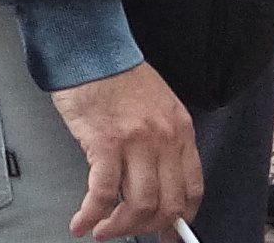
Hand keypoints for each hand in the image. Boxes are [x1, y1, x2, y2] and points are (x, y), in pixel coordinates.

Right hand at [48, 62, 198, 239]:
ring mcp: (136, 142)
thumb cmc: (117, 75)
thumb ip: (162, 141)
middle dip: (147, 228)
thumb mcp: (156, 106)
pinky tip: (82, 222)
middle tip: (129, 234)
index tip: (166, 233)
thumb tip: (154, 180)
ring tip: (103, 232)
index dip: (179, 219)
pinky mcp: (105, 142)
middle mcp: (164, 139)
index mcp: (180, 131)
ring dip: (120, 227)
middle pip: (167, 204)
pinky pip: (103, 192)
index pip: (192, 189)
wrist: (89, 48)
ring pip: (139, 204)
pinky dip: (92, 214)